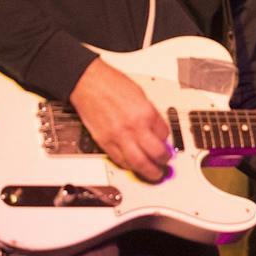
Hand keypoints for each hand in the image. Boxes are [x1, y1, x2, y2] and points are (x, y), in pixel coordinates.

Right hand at [69, 57, 172, 182]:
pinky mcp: (104, 142)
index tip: (168, 144)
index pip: (165, 135)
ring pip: (138, 163)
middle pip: (156, 154)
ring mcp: (118, 136)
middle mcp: (134, 127)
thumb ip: (150, 114)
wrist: (87, 82)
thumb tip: (158, 130)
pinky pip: (120, 160)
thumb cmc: (111, 84)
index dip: (168, 141)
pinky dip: (130, 166)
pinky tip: (135, 166)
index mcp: (146, 113)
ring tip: (154, 173)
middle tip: (166, 164)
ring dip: (149, 171)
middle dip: (164, 161)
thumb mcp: (141, 95)